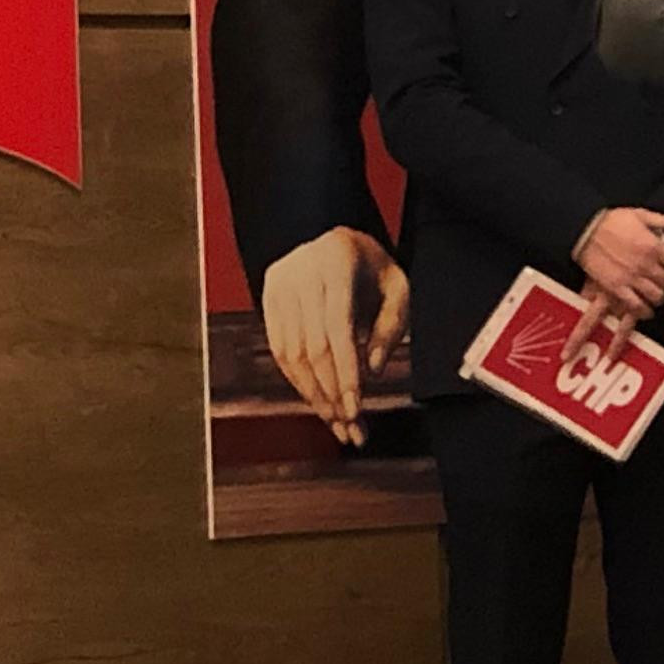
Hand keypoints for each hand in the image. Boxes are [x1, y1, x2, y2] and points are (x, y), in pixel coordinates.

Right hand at [259, 228, 406, 445]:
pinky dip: (298, 381)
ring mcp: (279, 288)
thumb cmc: (368, 264)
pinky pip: (280, 351)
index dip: (344, 374)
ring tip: (337, 423)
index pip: (337, 329)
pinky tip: (318, 401)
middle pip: (312, 348)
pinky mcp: (268, 302)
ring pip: (292, 355)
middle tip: (350, 427)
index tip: (355, 408)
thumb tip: (371, 370)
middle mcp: (301, 275)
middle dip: (330, 394)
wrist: (325, 236)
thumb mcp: (395, 284)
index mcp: (336, 264)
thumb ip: (391, 324)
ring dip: (314, 395)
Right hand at [574, 207, 663, 328]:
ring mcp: (632, 278)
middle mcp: (646, 265)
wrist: (584, 230)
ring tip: (658, 294)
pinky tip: (646, 309)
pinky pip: (636, 306)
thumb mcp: (640, 215)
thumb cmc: (609, 221)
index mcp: (654, 246)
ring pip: (657, 297)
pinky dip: (644, 311)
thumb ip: (662, 221)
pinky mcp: (617, 288)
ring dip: (660, 297)